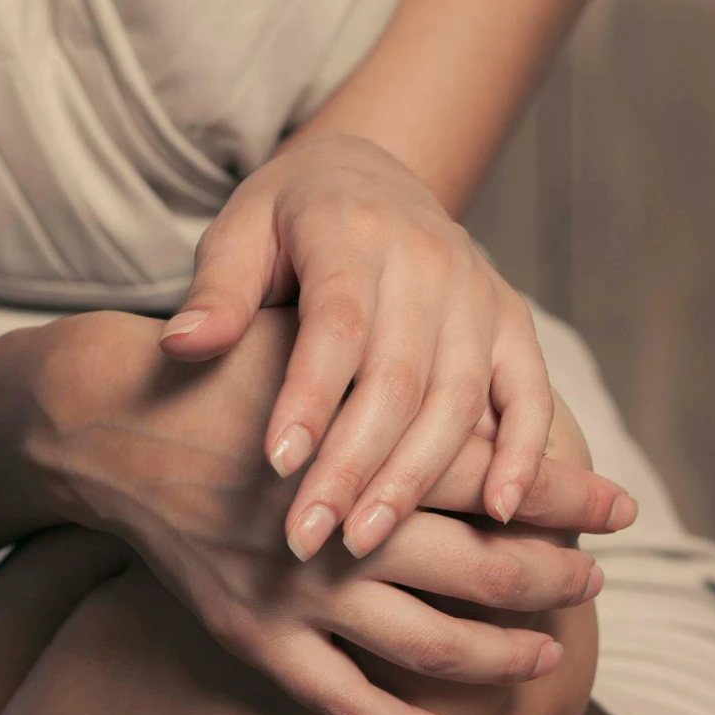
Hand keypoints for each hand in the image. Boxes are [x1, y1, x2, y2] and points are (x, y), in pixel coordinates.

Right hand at [25, 307, 628, 714]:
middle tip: (595, 577)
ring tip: (545, 653)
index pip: (489, 473)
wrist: (103, 419)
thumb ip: (385, 371)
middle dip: (549, 571)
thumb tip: (475, 389)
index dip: (559, 490)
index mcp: (361, 441)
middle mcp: (342, 521)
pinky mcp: (255, 635)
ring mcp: (299, 590)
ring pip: (428, 640)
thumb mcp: (305, 344)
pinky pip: (342, 698)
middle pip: (478, 562)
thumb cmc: (215, 371)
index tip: (618, 500)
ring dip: (498, 651)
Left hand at [159, 133, 568, 561]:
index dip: (310, 397)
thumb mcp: (238, 234)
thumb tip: (182, 346)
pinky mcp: (510, 319)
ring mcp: (476, 289)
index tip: (277, 466)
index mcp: (349, 229)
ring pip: (457, 397)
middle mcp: (425, 257)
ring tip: (363, 541)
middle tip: (307, 538)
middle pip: (397, 375)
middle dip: (352, 465)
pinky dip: (525, 454)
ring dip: (415, 478)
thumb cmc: (285, 219)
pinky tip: (498, 512)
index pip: (337, 323)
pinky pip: (531, 392)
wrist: (364, 173)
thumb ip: (216, 292)